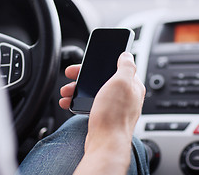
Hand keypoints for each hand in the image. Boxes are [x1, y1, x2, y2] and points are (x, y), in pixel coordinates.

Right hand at [60, 52, 145, 173]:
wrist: (106, 143)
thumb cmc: (114, 115)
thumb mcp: (121, 82)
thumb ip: (126, 66)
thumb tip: (127, 55)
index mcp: (132, 85)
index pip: (117, 66)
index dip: (101, 62)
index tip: (88, 60)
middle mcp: (125, 95)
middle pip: (102, 78)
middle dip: (84, 76)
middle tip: (70, 75)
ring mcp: (115, 106)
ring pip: (94, 90)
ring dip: (78, 88)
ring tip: (66, 91)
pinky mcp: (105, 116)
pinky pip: (90, 103)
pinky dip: (79, 101)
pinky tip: (69, 102)